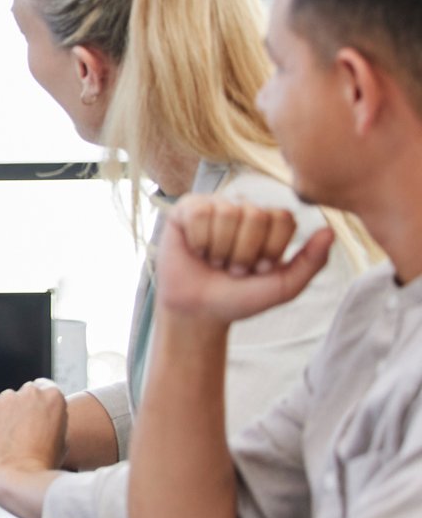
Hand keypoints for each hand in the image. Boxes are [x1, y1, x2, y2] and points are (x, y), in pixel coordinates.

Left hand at [0, 379, 67, 517]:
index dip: (39, 404)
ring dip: (5, 415)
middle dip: (22, 409)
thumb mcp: (62, 440)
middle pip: (23, 394)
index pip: (44, 387)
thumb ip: (53, 421)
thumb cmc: (42, 465)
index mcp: (53, 397)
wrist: (17, 478)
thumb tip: (45, 418)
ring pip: (4, 403)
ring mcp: (5, 398)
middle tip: (21, 432)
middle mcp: (29, 392)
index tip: (35, 415)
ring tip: (7, 441)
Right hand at [156, 194, 333, 325]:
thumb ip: (311, 261)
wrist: (198, 311)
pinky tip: (196, 250)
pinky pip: (199, 213)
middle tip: (233, 268)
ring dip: (220, 249)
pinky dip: (199, 240)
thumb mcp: (283, 287)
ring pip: (227, 214)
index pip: (283, 218)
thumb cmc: (239, 297)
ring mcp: (215, 206)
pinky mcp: (186, 209)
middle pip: (256, 215)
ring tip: (214, 261)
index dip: (271, 249)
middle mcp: (244, 208)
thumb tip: (330, 231)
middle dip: (243, 252)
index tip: (258, 270)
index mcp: (270, 223)